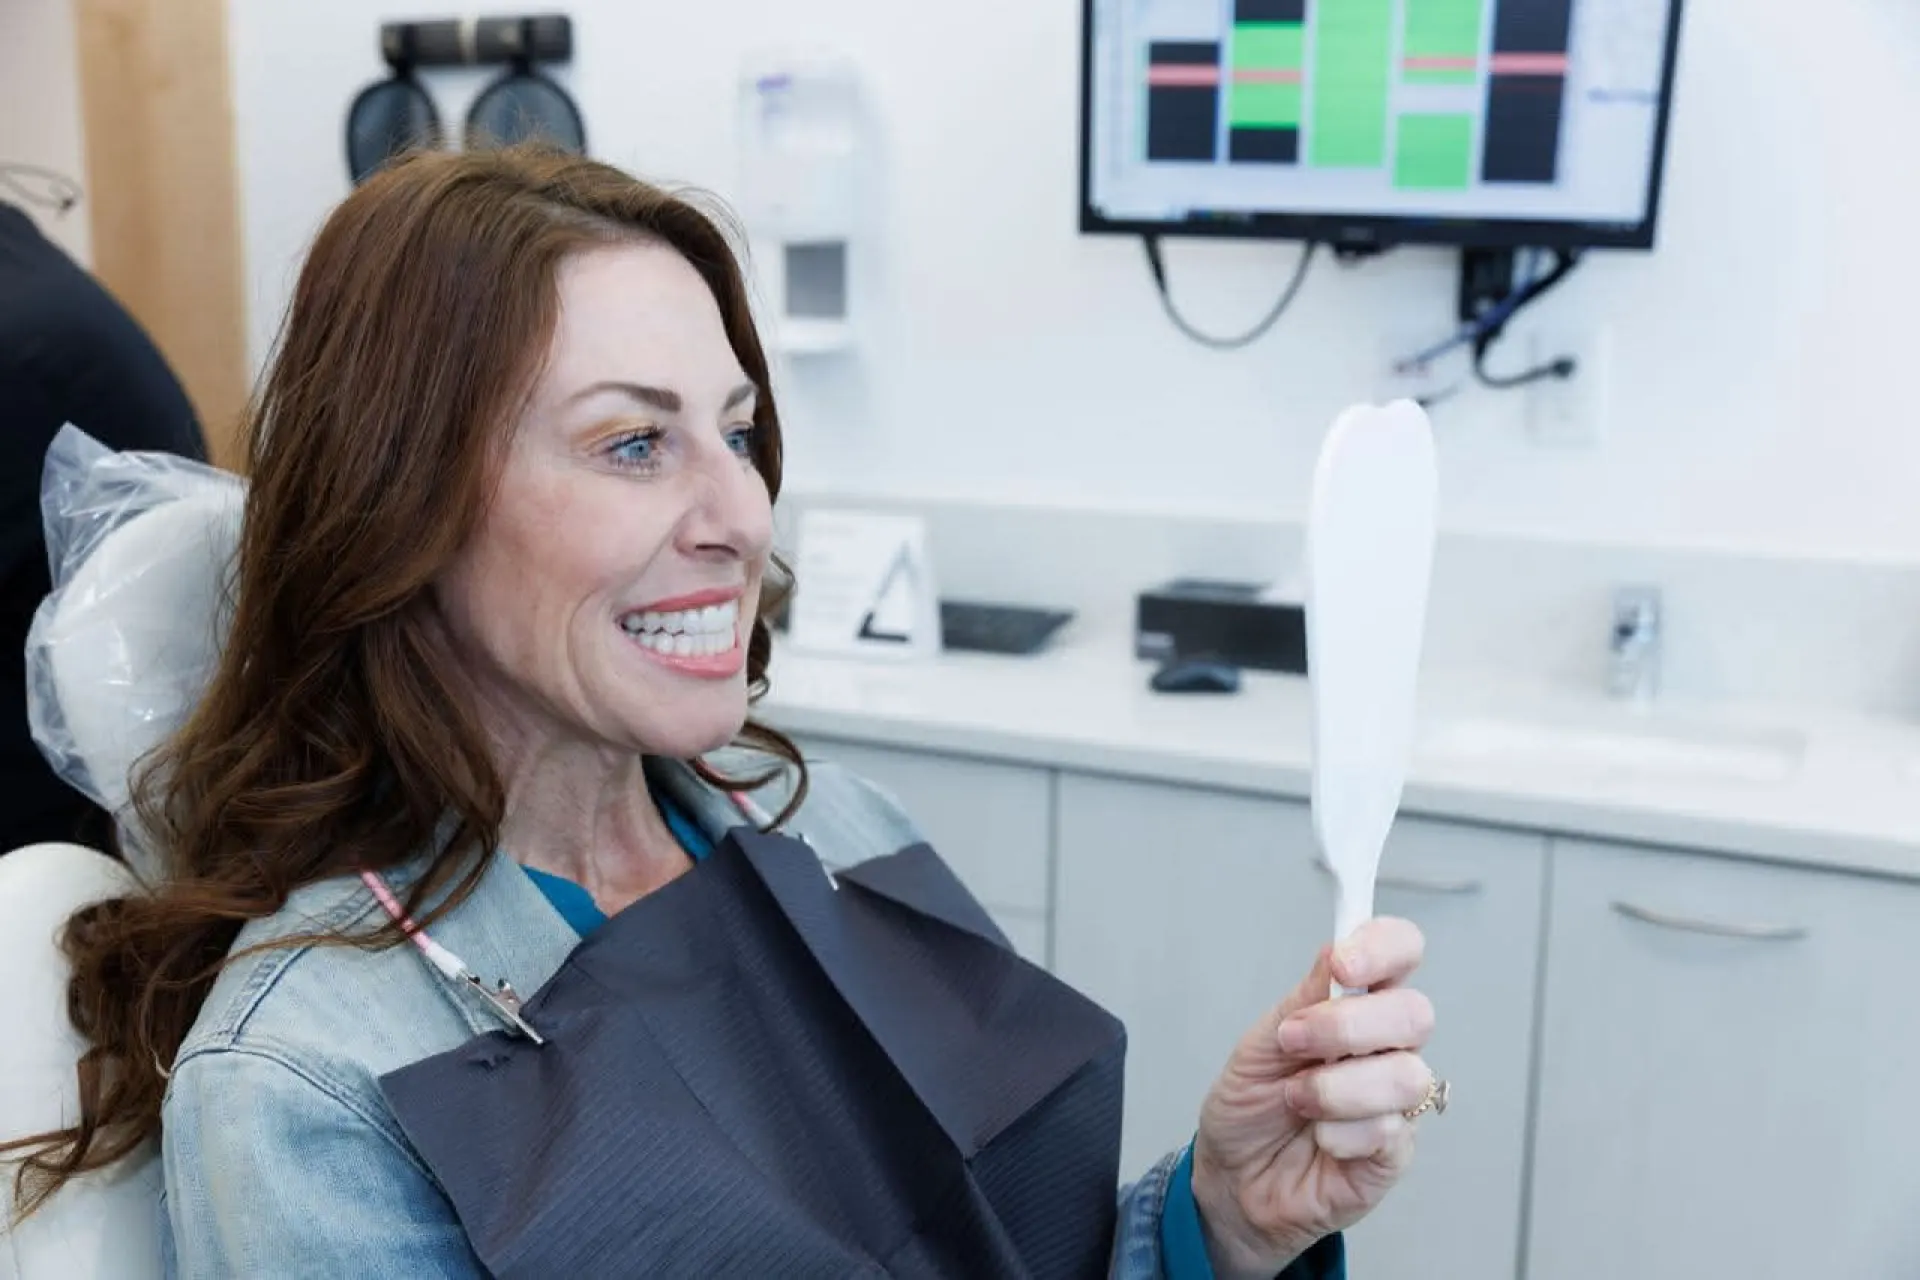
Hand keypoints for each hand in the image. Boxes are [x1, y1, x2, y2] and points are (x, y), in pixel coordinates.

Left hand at [1190, 917, 1435, 1277]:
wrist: (1233, 1181)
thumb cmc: (1250, 1108)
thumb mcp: (1260, 1044)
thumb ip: (1303, 1001)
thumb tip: (1336, 949)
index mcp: (1355, 1006)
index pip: (1399, 953)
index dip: (1384, 947)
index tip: (1344, 963)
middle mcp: (1385, 1048)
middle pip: (1414, 1014)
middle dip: (1348, 1026)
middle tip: (1293, 1042)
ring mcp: (1395, 1101)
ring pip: (1406, 1076)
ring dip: (1336, 1089)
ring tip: (1298, 1102)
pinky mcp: (1395, 1152)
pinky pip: (1390, 1131)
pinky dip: (1339, 1133)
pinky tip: (1318, 1139)